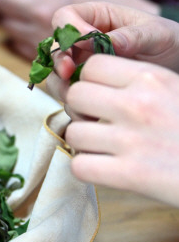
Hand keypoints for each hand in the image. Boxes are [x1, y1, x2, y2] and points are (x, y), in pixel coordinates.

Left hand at [0, 0, 159, 57]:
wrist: (134, 39)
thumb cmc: (105, 2)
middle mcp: (41, 11)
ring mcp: (38, 36)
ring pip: (6, 23)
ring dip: (16, 18)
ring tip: (36, 16)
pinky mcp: (39, 57)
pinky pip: (16, 42)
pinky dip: (23, 38)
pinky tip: (41, 33)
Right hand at [46, 2, 178, 101]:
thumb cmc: (169, 40)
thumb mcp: (157, 34)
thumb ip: (131, 36)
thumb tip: (106, 42)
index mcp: (95, 17)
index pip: (64, 17)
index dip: (68, 29)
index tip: (87, 42)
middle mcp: (81, 41)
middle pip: (54, 48)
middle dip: (58, 60)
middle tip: (69, 72)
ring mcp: (81, 64)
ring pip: (55, 75)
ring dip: (62, 85)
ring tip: (78, 94)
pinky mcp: (85, 86)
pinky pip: (69, 95)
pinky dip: (73, 103)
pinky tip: (90, 108)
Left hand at [58, 55, 178, 207]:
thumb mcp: (177, 92)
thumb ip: (144, 84)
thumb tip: (98, 79)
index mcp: (153, 78)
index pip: (93, 66)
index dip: (91, 81)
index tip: (101, 96)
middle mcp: (138, 104)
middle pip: (75, 95)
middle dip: (81, 110)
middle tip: (98, 123)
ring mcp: (131, 140)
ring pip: (73, 132)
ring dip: (83, 143)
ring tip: (104, 149)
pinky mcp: (131, 175)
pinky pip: (79, 166)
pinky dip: (87, 169)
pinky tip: (106, 169)